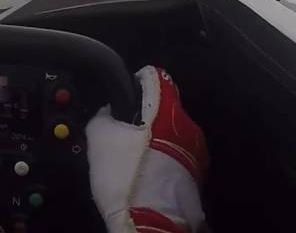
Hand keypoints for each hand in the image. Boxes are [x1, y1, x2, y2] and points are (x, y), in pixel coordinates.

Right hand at [86, 66, 209, 232]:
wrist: (149, 226)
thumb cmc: (126, 179)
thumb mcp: (99, 139)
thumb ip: (102, 115)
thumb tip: (106, 111)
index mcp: (168, 110)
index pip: (155, 77)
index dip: (135, 80)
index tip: (124, 89)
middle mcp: (188, 127)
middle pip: (163, 108)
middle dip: (141, 117)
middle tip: (119, 131)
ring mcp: (196, 153)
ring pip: (169, 134)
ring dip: (151, 140)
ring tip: (128, 158)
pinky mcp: (196, 176)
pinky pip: (175, 158)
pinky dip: (159, 161)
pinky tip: (142, 175)